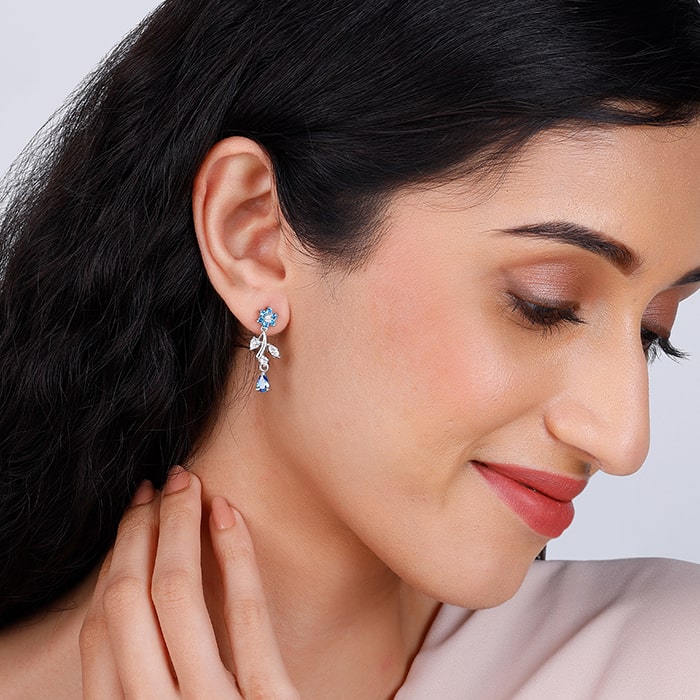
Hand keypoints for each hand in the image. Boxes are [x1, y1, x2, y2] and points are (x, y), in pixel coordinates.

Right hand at [80, 468, 298, 698]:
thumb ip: (150, 676)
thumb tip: (139, 589)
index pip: (99, 632)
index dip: (115, 562)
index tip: (137, 517)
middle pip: (127, 601)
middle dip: (139, 529)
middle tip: (162, 484)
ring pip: (176, 595)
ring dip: (178, 525)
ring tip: (189, 483)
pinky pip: (247, 617)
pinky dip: (235, 555)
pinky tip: (229, 514)